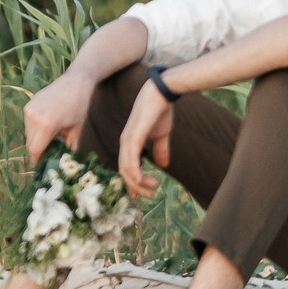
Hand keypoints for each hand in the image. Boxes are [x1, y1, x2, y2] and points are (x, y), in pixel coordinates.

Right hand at [21, 70, 95, 161]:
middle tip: (50, 153)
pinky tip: (48, 126)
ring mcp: (29, 110)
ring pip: (28, 134)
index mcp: (46, 125)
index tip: (44, 165)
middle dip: (38, 150)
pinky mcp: (28, 105)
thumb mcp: (77, 131)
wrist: (75, 81)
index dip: (38, 160)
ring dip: (36, 139)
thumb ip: (69, 149)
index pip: (35, 150)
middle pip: (30, 143)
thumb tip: (65, 163)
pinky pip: (28, 124)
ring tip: (51, 138)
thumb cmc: (80, 106)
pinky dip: (35, 129)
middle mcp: (33, 118)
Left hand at [118, 82, 174, 198]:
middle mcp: (125, 143)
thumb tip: (163, 165)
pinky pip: (130, 158)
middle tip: (151, 195)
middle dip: (136, 187)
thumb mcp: (161, 135)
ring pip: (126, 168)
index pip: (126, 168)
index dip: (133, 183)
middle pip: (124, 172)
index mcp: (129, 144)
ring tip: (152, 189)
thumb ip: (160, 149)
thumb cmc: (159, 111)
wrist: (161, 94)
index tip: (145, 193)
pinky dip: (134, 172)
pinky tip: (141, 180)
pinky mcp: (133, 136)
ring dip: (137, 183)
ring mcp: (127, 139)